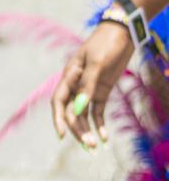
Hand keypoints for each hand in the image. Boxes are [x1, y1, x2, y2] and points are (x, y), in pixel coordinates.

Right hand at [50, 21, 133, 147]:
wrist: (122, 33)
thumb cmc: (106, 44)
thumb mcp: (97, 63)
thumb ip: (88, 85)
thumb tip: (80, 107)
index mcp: (69, 76)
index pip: (58, 101)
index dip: (58, 119)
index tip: (62, 135)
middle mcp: (76, 84)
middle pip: (72, 112)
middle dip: (78, 130)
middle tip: (89, 146)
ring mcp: (89, 89)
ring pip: (84, 114)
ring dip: (88, 130)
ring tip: (95, 147)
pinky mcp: (102, 91)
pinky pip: (98, 111)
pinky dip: (100, 124)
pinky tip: (105, 138)